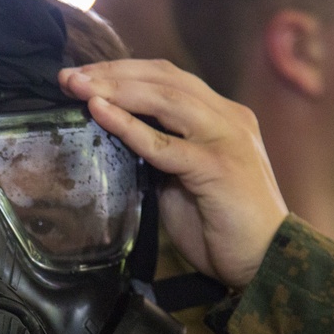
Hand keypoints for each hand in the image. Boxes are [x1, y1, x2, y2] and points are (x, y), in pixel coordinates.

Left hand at [59, 59, 287, 287]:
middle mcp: (226, 118)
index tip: (82, 75)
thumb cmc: (222, 226)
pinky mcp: (218, 167)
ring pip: (165, 99)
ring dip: (116, 89)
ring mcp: (225, 139)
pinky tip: (100, 111)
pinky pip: (165, 143)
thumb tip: (117, 138)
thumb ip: (161, 154)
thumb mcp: (183, 179)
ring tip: (78, 87)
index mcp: (221, 116)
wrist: (264, 262)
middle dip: (112, 72)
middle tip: (69, 76)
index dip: (123, 71)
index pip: (167, 78)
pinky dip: (129, 126)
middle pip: (163, 78)